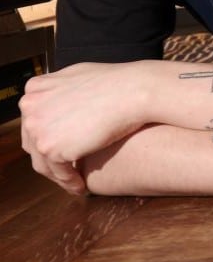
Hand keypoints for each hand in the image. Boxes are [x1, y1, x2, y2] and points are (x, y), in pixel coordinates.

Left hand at [19, 62, 146, 193]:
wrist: (133, 91)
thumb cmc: (116, 83)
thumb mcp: (78, 76)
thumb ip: (60, 91)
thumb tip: (57, 103)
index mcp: (35, 89)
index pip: (35, 121)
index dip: (49, 135)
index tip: (62, 145)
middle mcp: (30, 107)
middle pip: (34, 142)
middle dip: (51, 156)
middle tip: (68, 166)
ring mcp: (37, 128)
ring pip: (43, 161)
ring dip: (59, 174)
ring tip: (76, 180)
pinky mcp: (50, 147)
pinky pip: (57, 172)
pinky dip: (69, 181)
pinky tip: (81, 185)